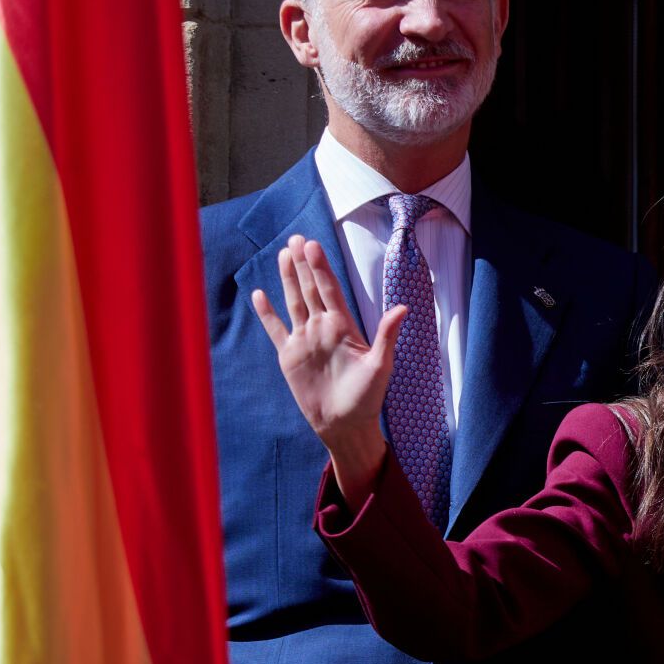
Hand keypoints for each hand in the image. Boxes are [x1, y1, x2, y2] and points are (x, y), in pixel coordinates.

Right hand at [251, 235, 403, 497]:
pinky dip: (267, 314)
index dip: (321, 268)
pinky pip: (276, 329)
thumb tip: (403, 308)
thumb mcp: (381, 366)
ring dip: (288, 279)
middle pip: (310, 289)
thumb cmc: (367, 398)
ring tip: (283, 254)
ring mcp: (304, 340)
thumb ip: (387, 335)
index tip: (313, 244)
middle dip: (304, 264)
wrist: (344, 425)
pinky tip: (259, 294)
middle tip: (297, 238)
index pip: (330, 290)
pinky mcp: (289, 356)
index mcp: (343, 327)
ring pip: (294, 302)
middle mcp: (322, 328)